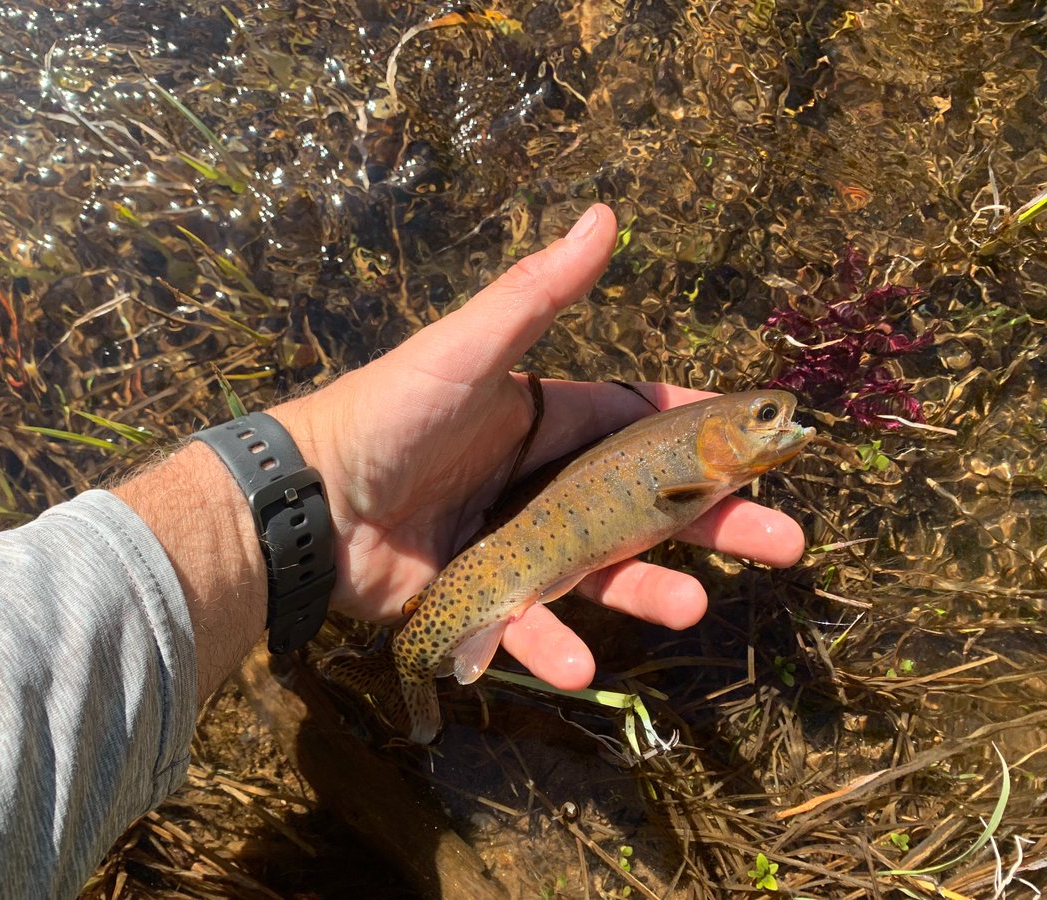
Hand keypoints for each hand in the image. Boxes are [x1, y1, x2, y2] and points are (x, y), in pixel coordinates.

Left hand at [271, 204, 804, 690]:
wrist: (308, 500)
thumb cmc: (390, 413)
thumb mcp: (469, 349)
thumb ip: (536, 294)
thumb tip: (604, 215)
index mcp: (547, 420)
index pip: (643, 420)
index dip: (705, 430)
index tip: (767, 442)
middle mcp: (541, 481)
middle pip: (647, 505)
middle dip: (716, 522)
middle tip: (786, 544)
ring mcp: (515, 541)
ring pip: (601, 573)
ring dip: (650, 591)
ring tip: (693, 607)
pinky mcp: (481, 594)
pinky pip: (528, 624)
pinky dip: (550, 646)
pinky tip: (576, 664)